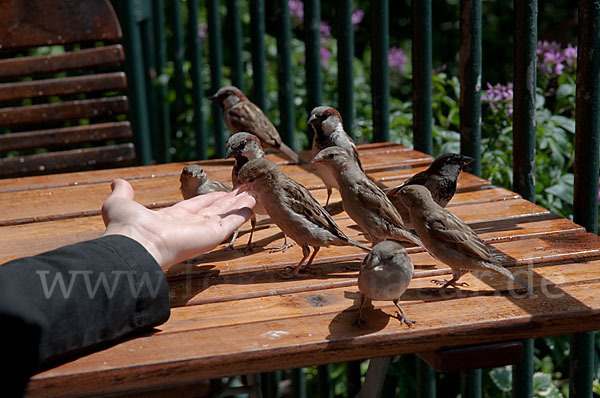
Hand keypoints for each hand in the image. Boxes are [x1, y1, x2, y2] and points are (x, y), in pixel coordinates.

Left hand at [102, 179, 254, 269]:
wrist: (136, 244)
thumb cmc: (126, 227)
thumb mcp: (120, 204)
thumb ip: (122, 193)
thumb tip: (117, 182)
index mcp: (171, 219)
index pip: (195, 207)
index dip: (209, 199)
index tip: (221, 192)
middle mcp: (189, 226)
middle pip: (214, 210)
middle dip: (228, 201)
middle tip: (242, 192)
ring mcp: (202, 231)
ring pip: (225, 215)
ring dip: (238, 205)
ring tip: (253, 196)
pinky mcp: (212, 235)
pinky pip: (231, 222)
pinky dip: (242, 214)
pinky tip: (252, 206)